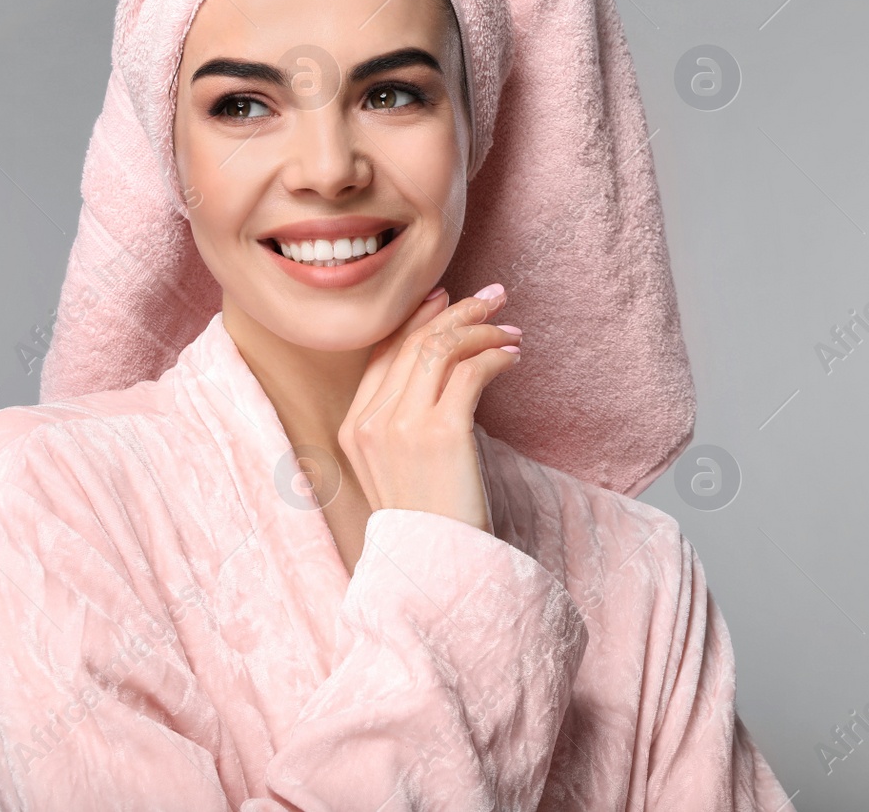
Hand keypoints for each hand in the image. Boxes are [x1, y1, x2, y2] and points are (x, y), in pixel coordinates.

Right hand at [337, 283, 521, 533]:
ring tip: (512, 330)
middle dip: (458, 311)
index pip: (383, 352)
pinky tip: (513, 358)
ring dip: (481, 329)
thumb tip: (446, 368)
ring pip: (440, 348)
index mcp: (355, 428)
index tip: (449, 298)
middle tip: (494, 297)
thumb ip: (405, 423)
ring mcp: (402, 427)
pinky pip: (471, 371)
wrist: (438, 570)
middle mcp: (371, 422)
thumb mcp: (401, 468)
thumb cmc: (433, 522)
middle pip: (413, 342)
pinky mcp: (441, 433)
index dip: (417, 318)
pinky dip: (496, 356)